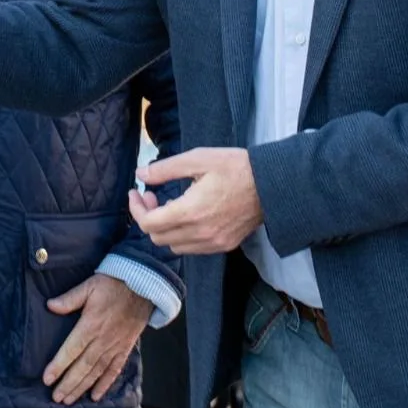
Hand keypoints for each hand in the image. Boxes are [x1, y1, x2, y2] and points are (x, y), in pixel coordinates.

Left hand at [42, 274, 150, 404]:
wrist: (143, 285)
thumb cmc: (113, 284)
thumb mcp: (89, 286)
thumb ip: (69, 298)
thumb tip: (50, 305)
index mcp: (91, 324)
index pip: (71, 349)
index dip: (58, 365)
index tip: (47, 378)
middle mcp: (102, 339)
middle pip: (83, 366)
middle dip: (68, 383)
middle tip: (55, 397)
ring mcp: (115, 346)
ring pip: (97, 371)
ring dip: (82, 387)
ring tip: (69, 399)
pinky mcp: (125, 348)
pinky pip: (114, 370)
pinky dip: (105, 384)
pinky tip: (95, 396)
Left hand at [130, 147, 262, 254]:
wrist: (271, 185)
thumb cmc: (235, 167)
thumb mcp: (198, 158)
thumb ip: (165, 169)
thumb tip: (141, 175)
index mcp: (190, 211)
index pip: (149, 223)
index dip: (136, 208)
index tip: (137, 192)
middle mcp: (199, 233)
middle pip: (157, 237)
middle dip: (148, 216)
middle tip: (152, 195)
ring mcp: (212, 243)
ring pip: (173, 246)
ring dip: (165, 228)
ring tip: (171, 205)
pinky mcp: (223, 245)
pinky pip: (192, 248)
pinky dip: (182, 236)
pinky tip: (188, 216)